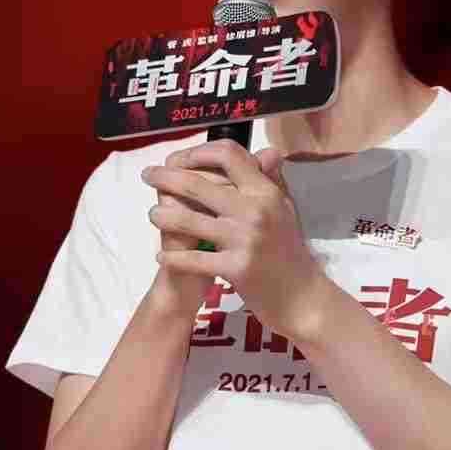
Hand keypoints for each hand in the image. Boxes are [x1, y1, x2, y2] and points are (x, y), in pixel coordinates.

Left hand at [141, 139, 331, 340]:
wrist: (302, 297)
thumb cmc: (291, 252)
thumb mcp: (285, 210)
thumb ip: (272, 180)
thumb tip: (267, 151)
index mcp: (265, 192)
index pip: (228, 155)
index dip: (198, 151)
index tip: (179, 158)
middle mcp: (255, 210)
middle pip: (198, 183)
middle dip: (166, 177)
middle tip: (148, 175)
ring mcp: (245, 240)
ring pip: (189, 219)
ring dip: (163, 216)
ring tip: (152, 215)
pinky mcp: (236, 269)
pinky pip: (194, 259)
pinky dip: (173, 258)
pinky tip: (161, 257)